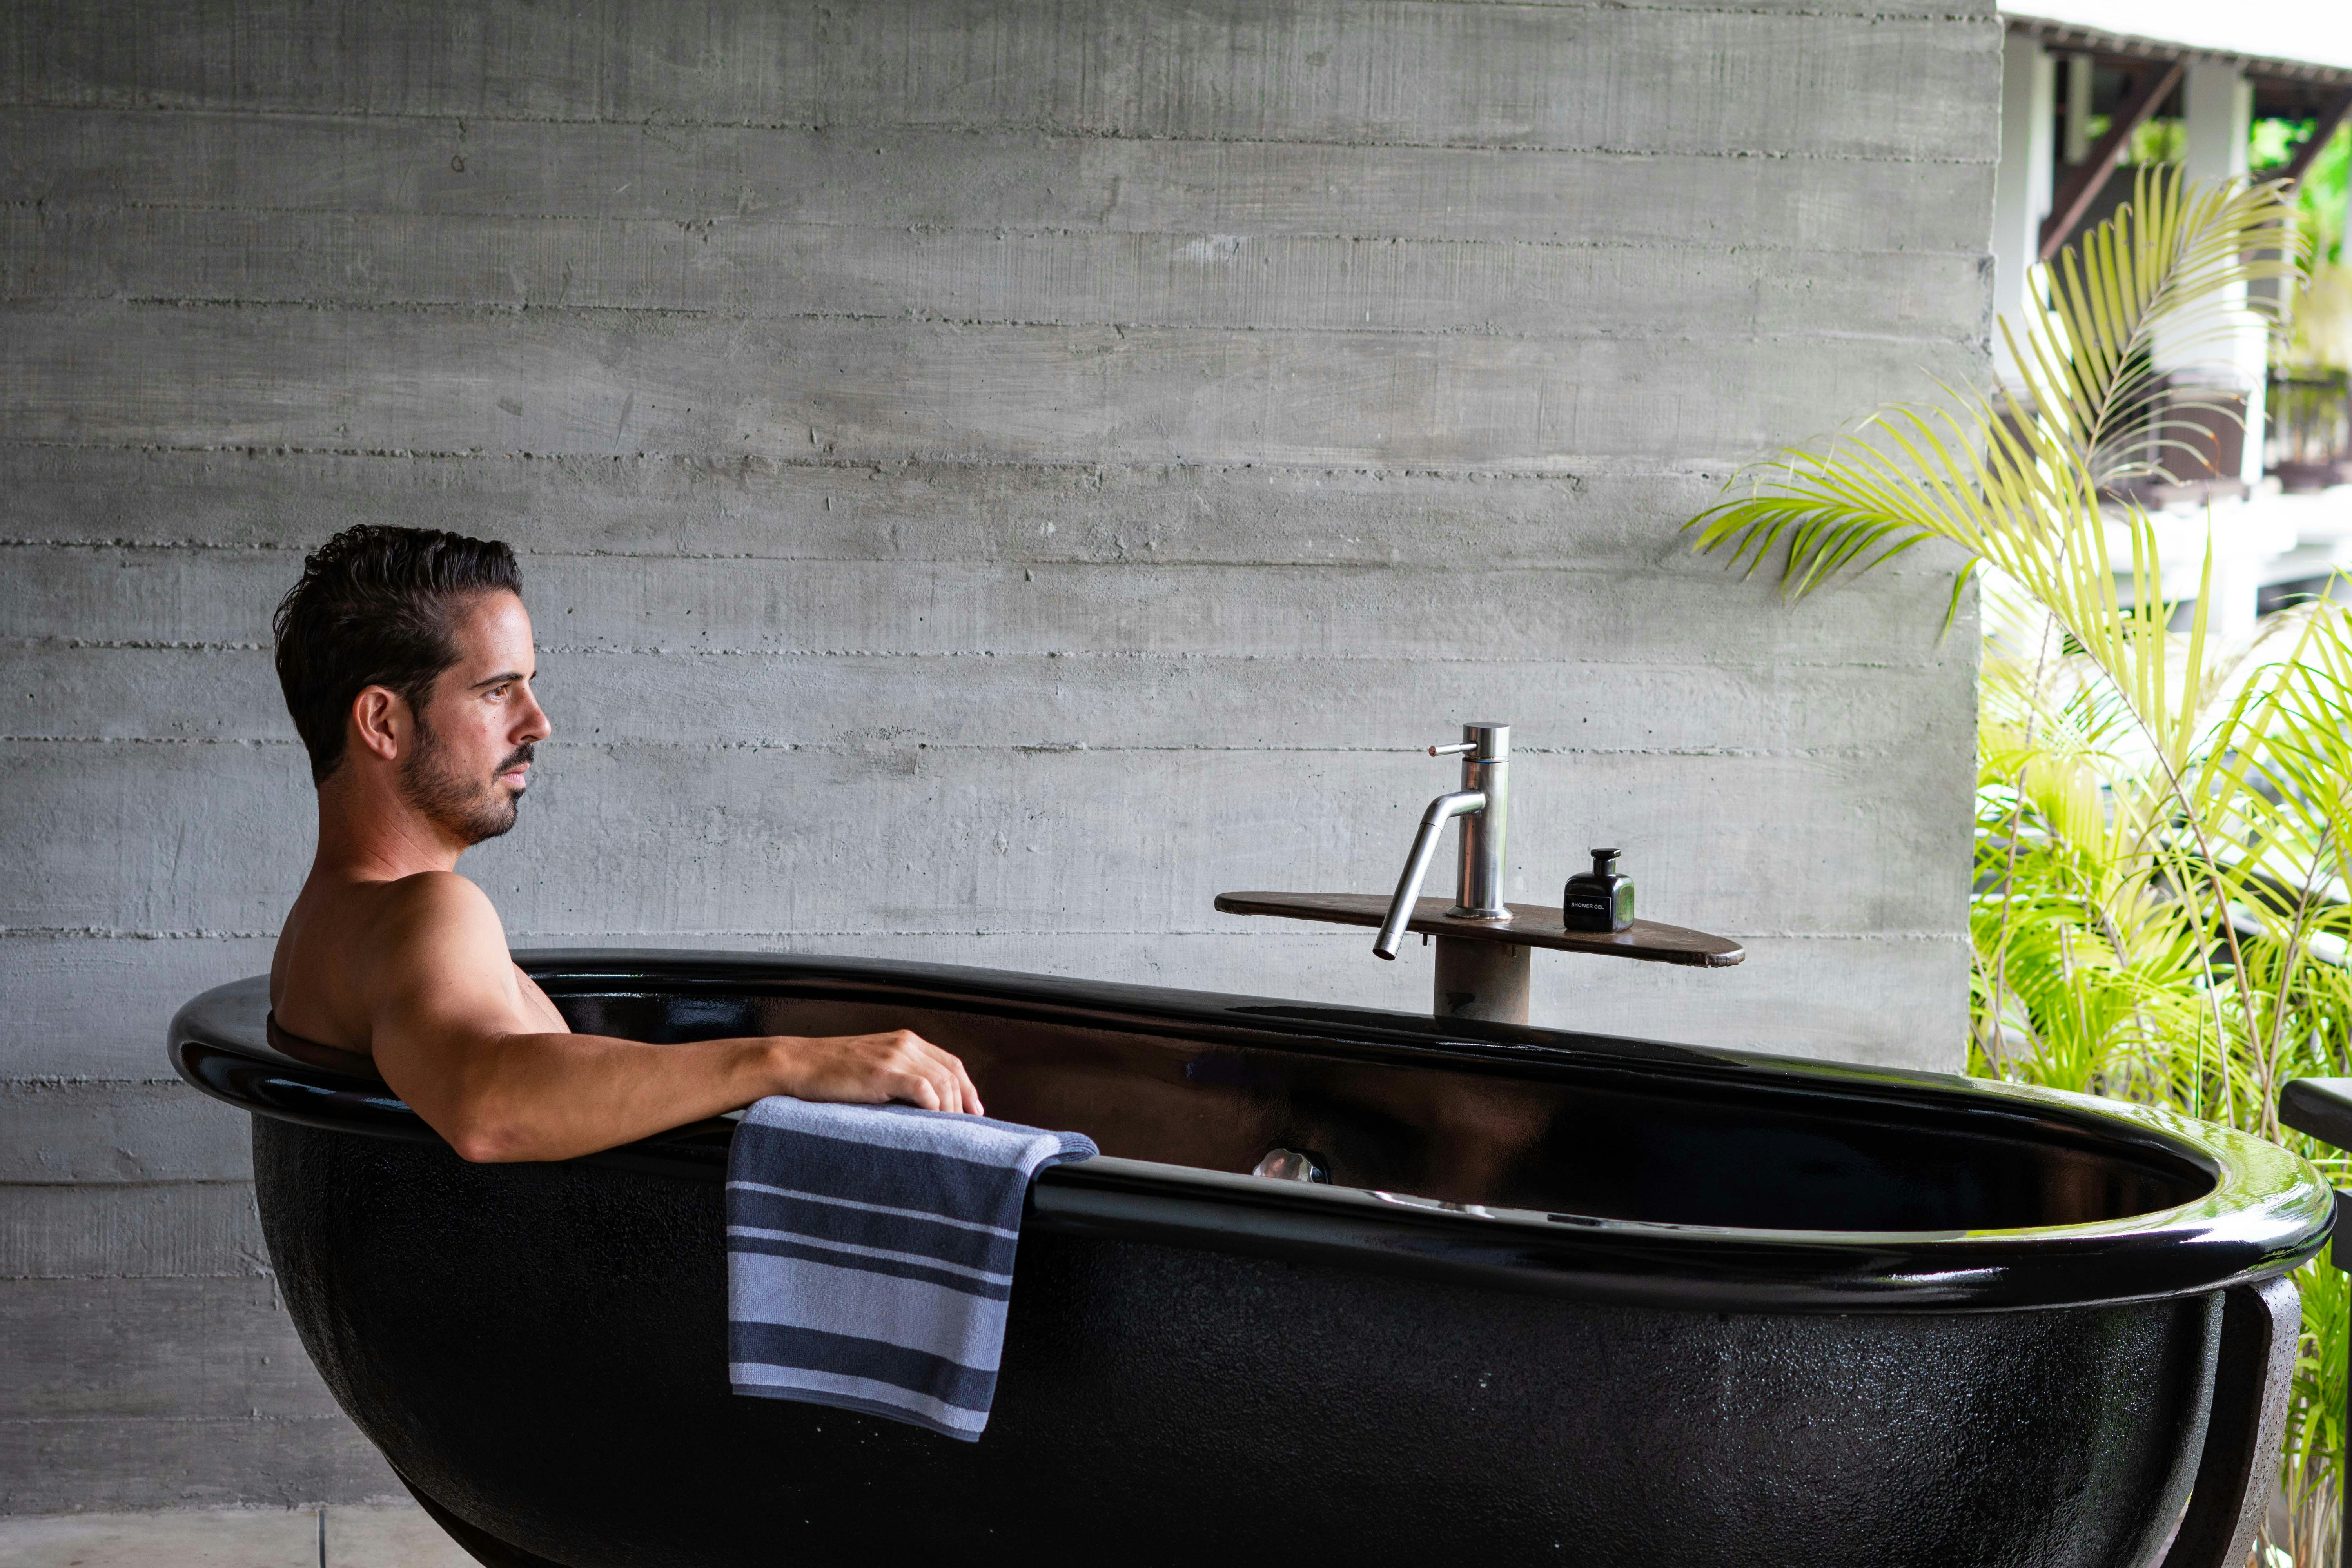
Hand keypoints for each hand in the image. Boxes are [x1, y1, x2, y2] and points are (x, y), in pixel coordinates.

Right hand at [770, 1030, 983, 1115]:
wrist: (797, 1064)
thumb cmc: (830, 1073)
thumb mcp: (872, 1066)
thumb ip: (898, 1076)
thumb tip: (922, 1104)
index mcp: (905, 1041)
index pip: (950, 1063)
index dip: (967, 1089)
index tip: (975, 1113)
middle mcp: (905, 1044)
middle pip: (952, 1074)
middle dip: (963, 1103)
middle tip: (966, 1129)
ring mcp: (894, 1055)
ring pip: (942, 1082)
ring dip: (949, 1110)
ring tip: (946, 1132)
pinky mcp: (883, 1071)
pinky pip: (923, 1089)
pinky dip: (933, 1108)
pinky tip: (930, 1125)